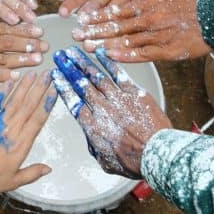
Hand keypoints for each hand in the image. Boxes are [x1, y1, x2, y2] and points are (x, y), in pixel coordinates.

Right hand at [0, 7, 47, 82]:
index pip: (5, 27)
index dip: (24, 29)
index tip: (39, 30)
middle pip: (8, 42)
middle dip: (29, 44)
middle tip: (46, 46)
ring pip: (0, 58)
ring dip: (20, 60)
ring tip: (37, 60)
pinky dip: (0, 76)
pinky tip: (14, 77)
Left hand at [0, 71, 56, 197]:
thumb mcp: (13, 181)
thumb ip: (32, 173)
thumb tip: (48, 169)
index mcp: (21, 145)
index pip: (38, 119)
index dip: (48, 103)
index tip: (55, 90)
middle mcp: (11, 131)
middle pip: (29, 105)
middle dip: (40, 88)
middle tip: (48, 74)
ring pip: (14, 100)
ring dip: (25, 85)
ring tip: (34, 73)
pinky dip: (3, 90)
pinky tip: (10, 79)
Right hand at [51, 46, 171, 177]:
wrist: (157, 154)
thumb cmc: (134, 161)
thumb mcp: (106, 161)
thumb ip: (95, 145)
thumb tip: (91, 136)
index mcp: (93, 126)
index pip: (73, 102)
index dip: (63, 87)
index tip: (56, 76)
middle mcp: (102, 109)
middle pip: (81, 85)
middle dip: (69, 69)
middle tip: (60, 57)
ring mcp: (119, 99)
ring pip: (97, 77)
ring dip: (84, 63)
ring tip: (74, 52)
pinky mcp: (135, 93)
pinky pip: (119, 74)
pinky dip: (108, 62)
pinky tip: (100, 53)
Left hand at [70, 0, 212, 62]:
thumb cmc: (192, 5)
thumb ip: (146, 2)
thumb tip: (128, 5)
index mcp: (149, 4)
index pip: (118, 10)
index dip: (98, 15)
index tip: (82, 19)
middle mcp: (150, 18)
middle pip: (116, 25)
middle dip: (95, 30)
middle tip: (76, 34)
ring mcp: (157, 35)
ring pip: (126, 39)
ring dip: (104, 43)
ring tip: (86, 45)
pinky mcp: (167, 50)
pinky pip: (142, 53)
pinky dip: (125, 54)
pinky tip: (110, 55)